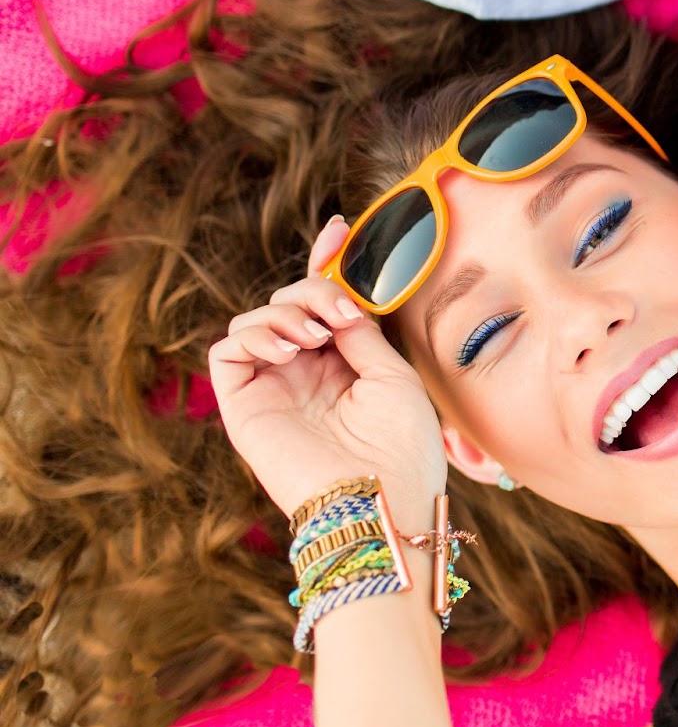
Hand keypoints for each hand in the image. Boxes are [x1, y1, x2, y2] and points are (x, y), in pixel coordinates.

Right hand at [208, 217, 446, 526]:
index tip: (336, 230)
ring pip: (256, 319)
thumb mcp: (393, 374)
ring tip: (316, 337)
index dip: (324, 265)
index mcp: (344, 364)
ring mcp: (273, 388)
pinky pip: (226, 351)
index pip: (323, 305)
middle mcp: (305, 373)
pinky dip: (253, 335)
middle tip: (340, 313)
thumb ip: (360, 331)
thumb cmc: (402, 445)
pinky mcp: (243, 407)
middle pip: (290, 302)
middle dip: (313, 289)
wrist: (383, 496)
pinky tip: (288, 348)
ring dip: (285, 311)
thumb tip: (340, 297)